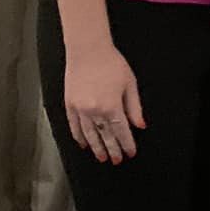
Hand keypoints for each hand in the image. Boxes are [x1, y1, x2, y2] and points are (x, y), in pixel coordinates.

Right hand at [63, 42, 146, 163]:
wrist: (88, 50)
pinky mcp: (70, 104)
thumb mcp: (130, 84)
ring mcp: (80, 109)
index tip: (130, 153)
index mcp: (111, 106)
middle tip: (116, 160)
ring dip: (96, 147)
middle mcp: (95, 111)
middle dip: (112, 150)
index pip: (121, 131)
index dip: (126, 144)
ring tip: (101, 157)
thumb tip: (139, 125)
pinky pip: (74, 126)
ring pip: (89, 134)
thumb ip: (135, 107)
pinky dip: (79, 137)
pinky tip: (84, 144)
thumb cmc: (111, 63)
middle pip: (105, 136)